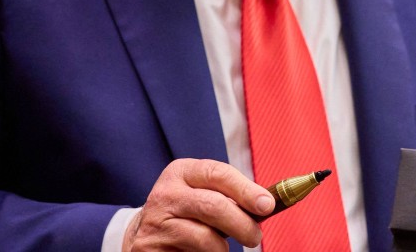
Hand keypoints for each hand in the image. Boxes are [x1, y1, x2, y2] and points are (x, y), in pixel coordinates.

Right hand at [123, 158, 273, 250]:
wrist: (148, 235)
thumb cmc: (188, 213)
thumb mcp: (203, 194)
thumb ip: (231, 196)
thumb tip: (267, 202)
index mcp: (181, 172)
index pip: (217, 173)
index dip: (245, 189)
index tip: (267, 204)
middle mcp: (166, 193)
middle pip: (214, 206)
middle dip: (243, 224)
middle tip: (254, 236)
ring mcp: (157, 222)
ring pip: (206, 238)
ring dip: (223, 248)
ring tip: (221, 247)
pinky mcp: (153, 248)